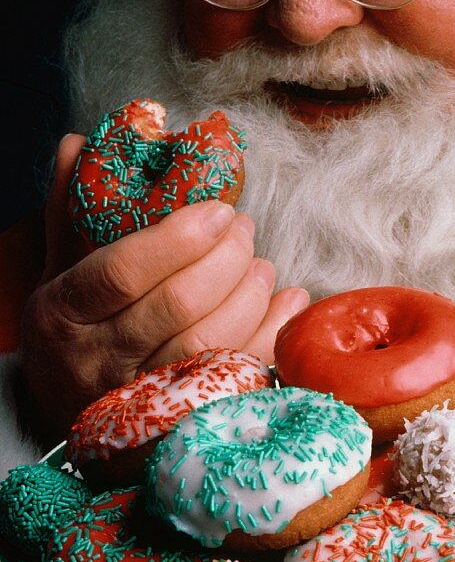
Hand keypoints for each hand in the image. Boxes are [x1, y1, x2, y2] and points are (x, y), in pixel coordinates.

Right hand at [20, 135, 308, 438]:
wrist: (66, 407)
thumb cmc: (74, 325)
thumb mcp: (60, 268)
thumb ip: (70, 209)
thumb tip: (79, 143)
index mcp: (63, 313)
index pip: (122, 272)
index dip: (179, 238)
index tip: (219, 210)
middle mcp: (97, 360)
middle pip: (177, 305)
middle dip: (226, 259)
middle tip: (244, 229)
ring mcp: (141, 396)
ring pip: (209, 342)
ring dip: (250, 295)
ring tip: (262, 265)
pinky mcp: (182, 417)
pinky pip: (237, 375)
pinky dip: (271, 333)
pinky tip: (287, 301)